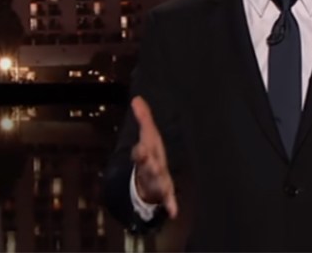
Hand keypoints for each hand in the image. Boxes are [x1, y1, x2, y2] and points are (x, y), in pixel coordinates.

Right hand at [131, 96, 177, 218]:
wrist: (144, 180)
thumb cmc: (150, 153)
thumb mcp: (148, 135)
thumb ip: (144, 117)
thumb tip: (137, 98)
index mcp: (146, 154)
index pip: (141, 152)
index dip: (141, 150)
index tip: (141, 147)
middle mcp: (149, 168)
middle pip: (148, 166)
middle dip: (148, 164)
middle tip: (149, 163)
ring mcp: (156, 181)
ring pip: (157, 182)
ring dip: (160, 183)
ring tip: (164, 187)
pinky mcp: (164, 192)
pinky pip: (167, 199)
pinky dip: (170, 205)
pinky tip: (174, 212)